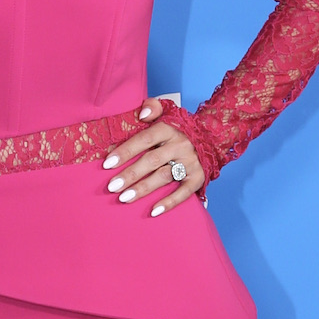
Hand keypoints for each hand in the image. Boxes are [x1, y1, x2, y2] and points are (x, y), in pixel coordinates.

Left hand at [102, 97, 205, 215]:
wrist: (211, 137)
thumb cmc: (179, 128)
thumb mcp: (167, 111)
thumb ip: (152, 107)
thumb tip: (141, 113)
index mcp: (169, 128)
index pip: (144, 139)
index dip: (126, 151)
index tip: (107, 163)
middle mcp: (181, 145)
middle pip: (152, 161)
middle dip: (130, 174)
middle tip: (112, 187)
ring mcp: (190, 162)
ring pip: (164, 177)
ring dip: (143, 189)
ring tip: (124, 198)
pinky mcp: (198, 178)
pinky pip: (184, 193)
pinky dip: (169, 203)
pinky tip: (153, 211)